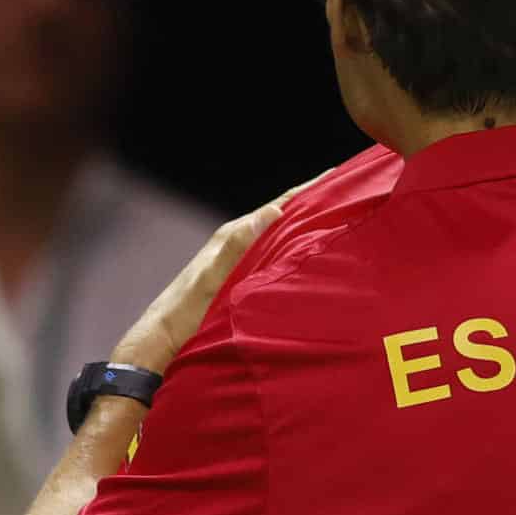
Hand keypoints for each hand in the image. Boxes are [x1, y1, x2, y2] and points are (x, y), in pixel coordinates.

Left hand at [110, 173, 324, 372]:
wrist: (163, 340)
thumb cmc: (185, 313)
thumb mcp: (212, 278)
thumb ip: (239, 245)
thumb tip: (273, 211)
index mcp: (234, 235)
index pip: (280, 205)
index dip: (310, 190)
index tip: (340, 175)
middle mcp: (239, 242)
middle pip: (284, 216)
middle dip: (315, 203)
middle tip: (352, 192)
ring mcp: (240, 260)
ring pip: (281, 236)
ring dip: (308, 226)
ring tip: (341, 218)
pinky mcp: (241, 279)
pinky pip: (276, 256)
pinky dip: (296, 248)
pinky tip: (311, 254)